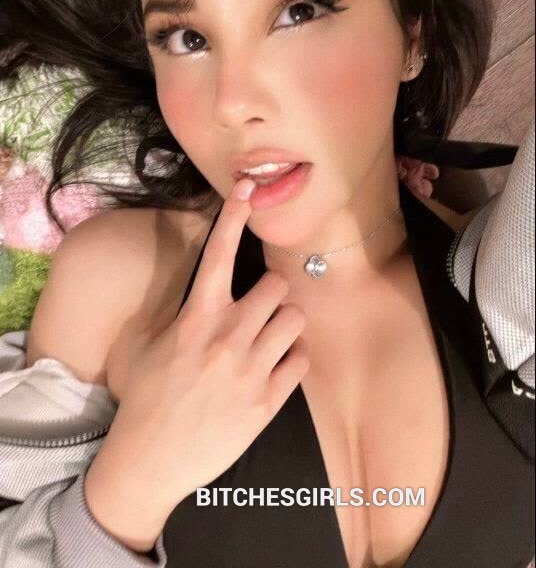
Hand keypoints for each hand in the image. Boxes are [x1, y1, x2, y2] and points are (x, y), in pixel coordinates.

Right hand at [103, 177, 309, 513]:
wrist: (150, 460)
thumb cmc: (146, 397)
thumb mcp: (153, 344)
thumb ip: (184, 312)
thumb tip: (210, 286)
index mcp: (196, 319)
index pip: (218, 254)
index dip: (233, 216)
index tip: (246, 188)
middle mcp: (227, 337)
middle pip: (277, 285)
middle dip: (273, 292)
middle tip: (261, 308)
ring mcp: (250, 370)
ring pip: (294, 319)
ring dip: (285, 323)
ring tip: (269, 337)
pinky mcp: (267, 401)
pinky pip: (301, 360)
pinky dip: (292, 358)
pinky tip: (274, 367)